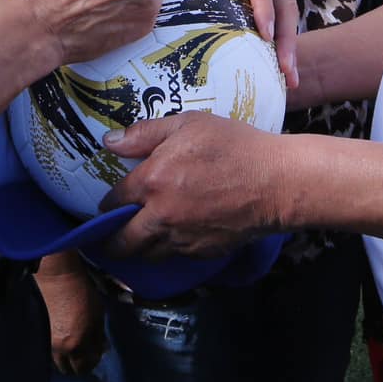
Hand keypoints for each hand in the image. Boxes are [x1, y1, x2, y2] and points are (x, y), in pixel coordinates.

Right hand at [33, 252, 106, 374]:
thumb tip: (101, 350)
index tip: (97, 355)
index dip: (93, 363)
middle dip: (80, 366)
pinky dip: (61, 354)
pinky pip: (52, 354)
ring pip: (59, 364)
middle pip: (70, 370)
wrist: (57, 279)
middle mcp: (62, 349)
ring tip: (76, 350)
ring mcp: (50, 343)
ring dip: (69, 361)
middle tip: (87, 354)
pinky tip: (67, 343)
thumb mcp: (97, 314)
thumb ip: (99, 336)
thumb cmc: (82, 292)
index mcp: (78, 343)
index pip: (85, 367)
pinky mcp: (43, 336)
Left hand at [100, 112, 281, 256]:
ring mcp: (182, 239)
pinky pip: (174, 256)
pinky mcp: (202, 252)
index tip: (106, 206)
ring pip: (146, 255)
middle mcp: (160, 216)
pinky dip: (167, 250)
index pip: (113, 202)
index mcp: (152, 182)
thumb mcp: (188, 124)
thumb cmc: (234, 146)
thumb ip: (144, 133)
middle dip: (110, 242)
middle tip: (108, 238)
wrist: (276, 182)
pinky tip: (171, 239)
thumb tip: (109, 142)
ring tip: (136, 241)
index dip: (106, 205)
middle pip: (122, 243)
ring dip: (137, 249)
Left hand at [155, 0, 299, 86]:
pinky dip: (277, 40)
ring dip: (287, 45)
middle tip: (285, 68)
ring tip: (289, 76)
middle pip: (284, 2)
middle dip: (286, 37)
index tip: (264, 34)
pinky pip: (274, 17)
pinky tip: (278, 65)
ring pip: (284, 14)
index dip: (266, 9)